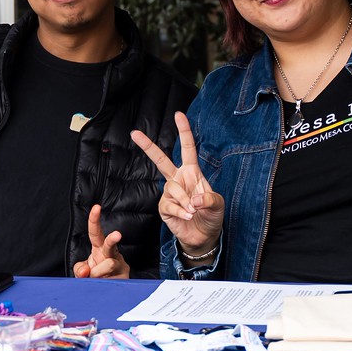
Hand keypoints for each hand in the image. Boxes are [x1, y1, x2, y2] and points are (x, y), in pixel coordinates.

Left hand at [74, 205, 130, 278]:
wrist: (110, 288)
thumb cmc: (97, 275)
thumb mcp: (83, 271)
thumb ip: (79, 269)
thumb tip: (85, 271)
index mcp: (99, 248)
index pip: (95, 232)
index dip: (94, 220)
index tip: (96, 207)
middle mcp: (111, 253)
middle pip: (111, 243)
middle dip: (113, 239)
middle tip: (117, 235)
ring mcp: (120, 263)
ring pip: (109, 265)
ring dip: (98, 273)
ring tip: (98, 278)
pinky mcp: (125, 275)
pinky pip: (112, 278)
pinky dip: (104, 282)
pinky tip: (105, 282)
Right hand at [132, 113, 224, 259]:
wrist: (203, 236)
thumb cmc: (211, 216)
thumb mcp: (218, 204)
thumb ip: (209, 199)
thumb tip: (193, 199)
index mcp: (192, 172)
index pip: (187, 148)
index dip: (184, 131)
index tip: (178, 115)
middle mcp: (178, 179)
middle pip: (161, 159)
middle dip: (148, 146)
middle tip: (133, 133)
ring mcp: (169, 193)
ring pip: (171, 189)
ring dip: (184, 201)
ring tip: (193, 211)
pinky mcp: (164, 207)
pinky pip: (169, 205)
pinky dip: (180, 212)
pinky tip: (187, 216)